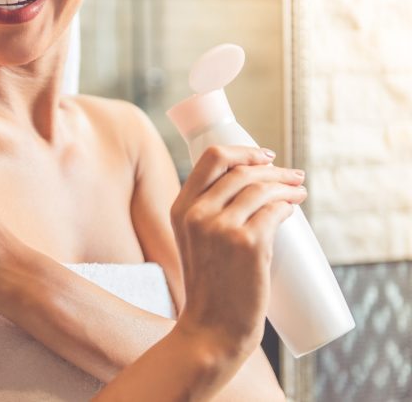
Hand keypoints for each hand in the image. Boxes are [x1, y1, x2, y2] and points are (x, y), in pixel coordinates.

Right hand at [170, 145, 306, 360]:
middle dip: (274, 169)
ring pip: (261, 188)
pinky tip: (293, 209)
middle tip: (293, 176)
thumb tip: (251, 188)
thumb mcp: (194, 242)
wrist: (211, 328)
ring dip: (286, 186)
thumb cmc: (209, 286)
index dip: (244, 151)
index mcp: (180, 208)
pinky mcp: (248, 244)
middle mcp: (197, 213)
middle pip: (241, 170)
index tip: (265, 157)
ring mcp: (221, 228)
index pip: (212, 158)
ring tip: (299, 192)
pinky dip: (288, 206)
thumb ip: (207, 214)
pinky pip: (275, 210)